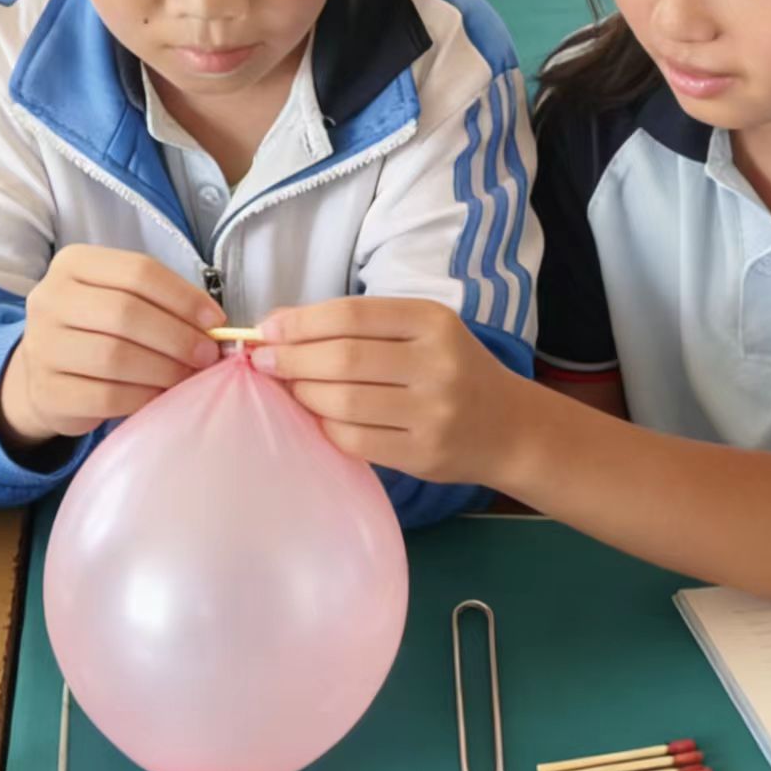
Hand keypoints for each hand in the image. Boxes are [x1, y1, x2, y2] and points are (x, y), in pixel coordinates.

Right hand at [0, 246, 221, 447]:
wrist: (47, 373)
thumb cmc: (98, 329)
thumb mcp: (121, 299)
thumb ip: (161, 303)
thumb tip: (212, 327)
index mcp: (73, 264)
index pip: (138, 271)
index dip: (183, 297)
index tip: (215, 320)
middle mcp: (50, 299)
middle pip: (125, 313)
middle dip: (177, 336)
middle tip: (206, 355)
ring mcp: (42, 346)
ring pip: (115, 357)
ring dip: (164, 369)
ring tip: (188, 376)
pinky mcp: (47, 391)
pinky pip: (106, 396)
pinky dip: (143, 398)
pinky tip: (160, 397)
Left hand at [254, 297, 527, 485]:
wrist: (508, 427)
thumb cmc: (451, 369)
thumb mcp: (419, 331)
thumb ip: (357, 324)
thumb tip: (279, 323)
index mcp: (432, 322)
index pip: (351, 316)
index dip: (300, 323)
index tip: (265, 330)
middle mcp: (437, 365)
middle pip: (343, 359)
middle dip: (291, 360)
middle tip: (262, 362)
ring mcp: (432, 414)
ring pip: (344, 402)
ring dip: (303, 394)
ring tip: (288, 387)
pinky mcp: (423, 454)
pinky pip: (355, 439)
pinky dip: (324, 426)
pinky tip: (316, 416)